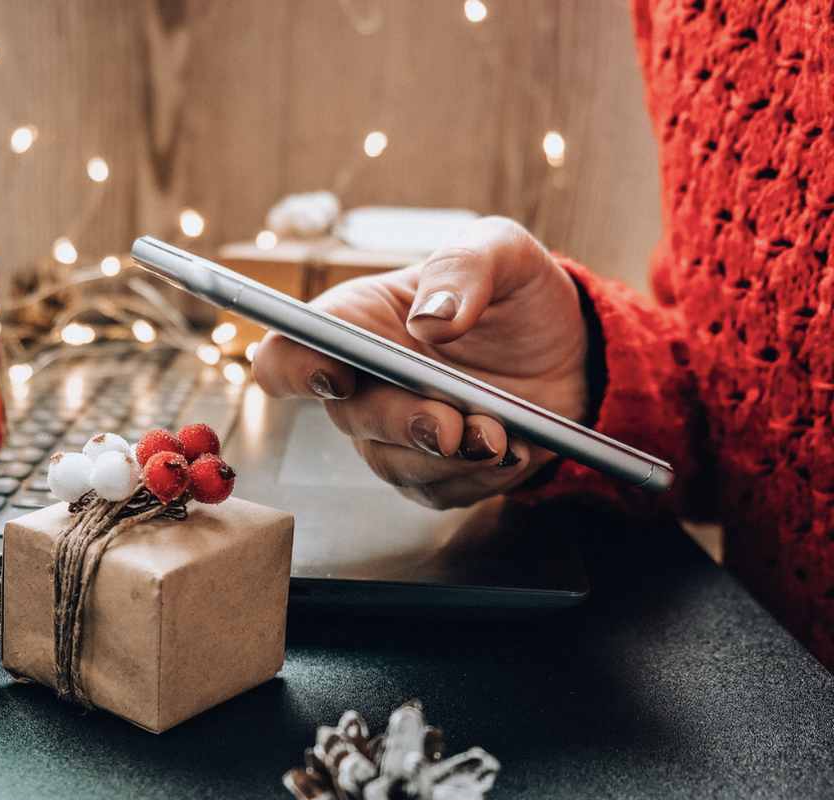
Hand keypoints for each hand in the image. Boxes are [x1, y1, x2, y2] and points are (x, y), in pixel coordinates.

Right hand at [251, 217, 589, 508]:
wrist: (568, 348)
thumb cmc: (515, 292)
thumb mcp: (502, 250)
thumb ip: (464, 267)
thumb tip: (431, 319)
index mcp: (357, 322)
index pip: (288, 352)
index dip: (295, 370)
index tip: (340, 377)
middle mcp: (362, 382)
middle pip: (348, 417)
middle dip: (400, 424)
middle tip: (448, 426)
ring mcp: (394, 432)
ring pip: (393, 464)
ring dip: (446, 459)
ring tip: (499, 436)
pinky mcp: (432, 472)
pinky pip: (438, 492)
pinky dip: (478, 478)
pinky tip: (514, 450)